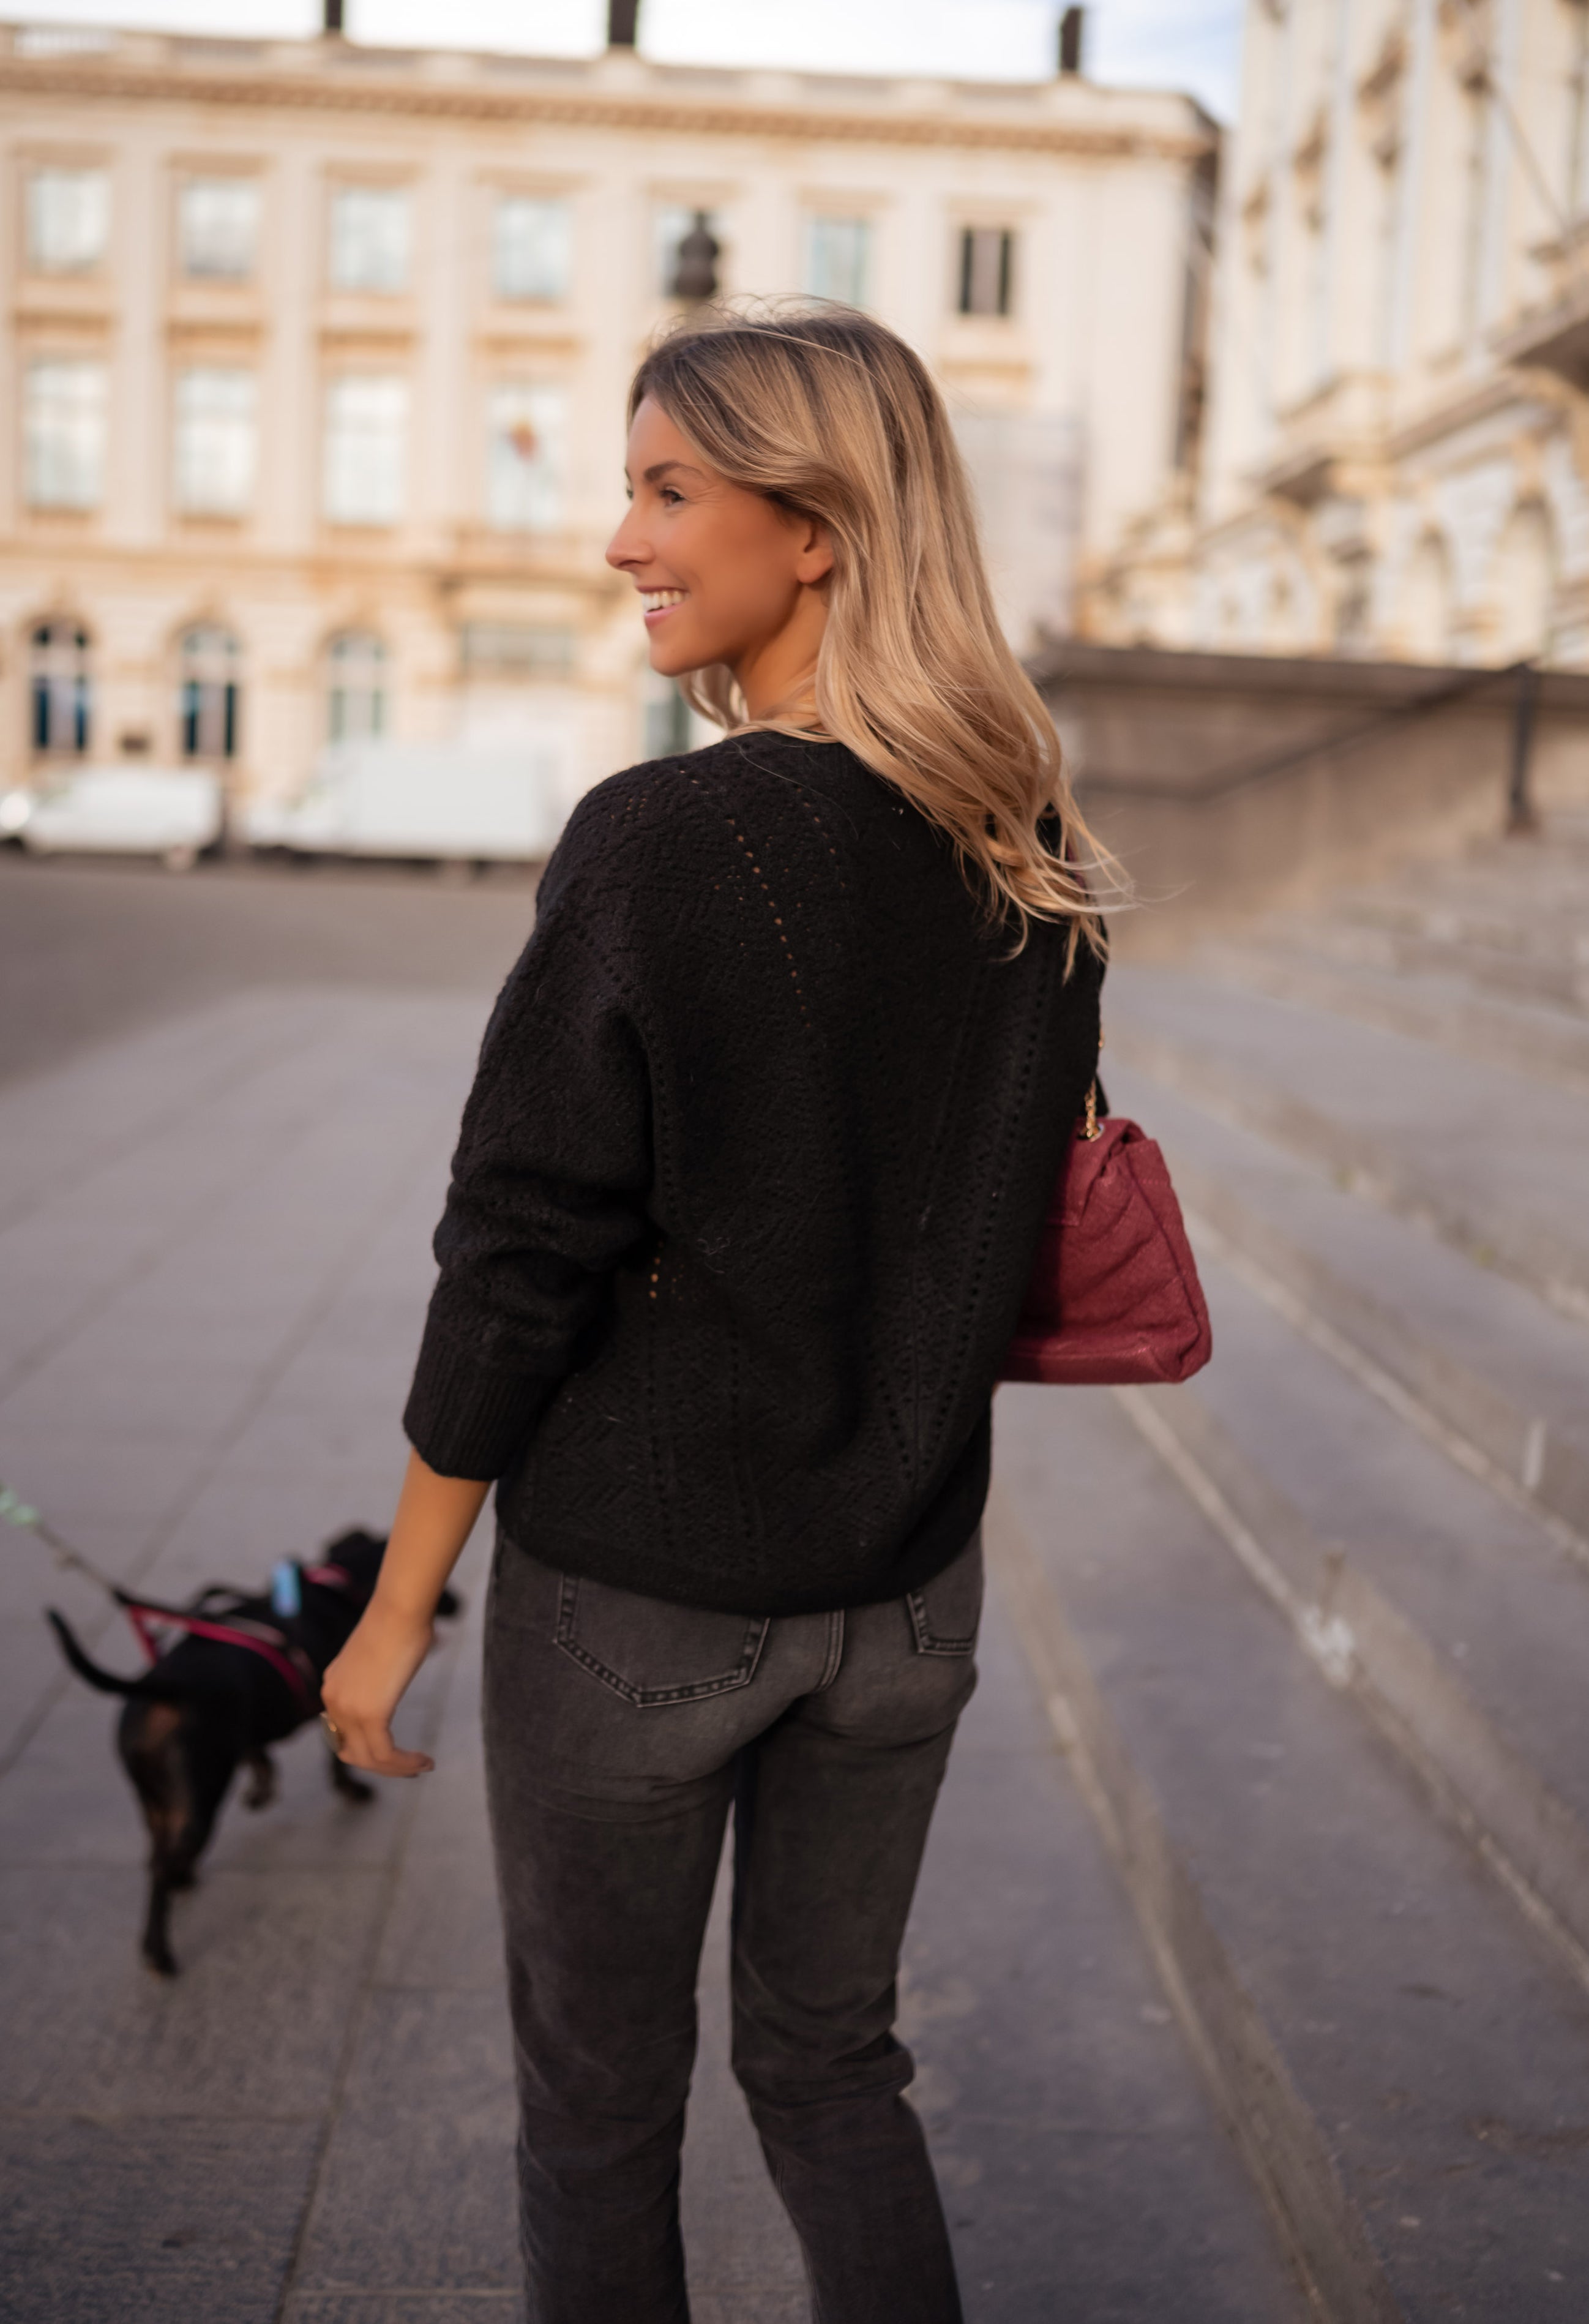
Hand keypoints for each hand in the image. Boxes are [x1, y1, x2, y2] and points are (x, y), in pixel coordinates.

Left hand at [320, 1599, 438, 1777]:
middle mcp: (334, 1700)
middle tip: (411, 1768)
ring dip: (398, 1769)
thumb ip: (377, 1674)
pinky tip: (425, 1761)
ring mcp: (348, 1709)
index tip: (397, 1755)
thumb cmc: (400, 1621)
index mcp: (333, 1686)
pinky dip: (406, 1764)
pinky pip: (386, 1754)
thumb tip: (393, 1676)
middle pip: (352, 1753)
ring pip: (370, 1759)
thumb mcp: (379, 1655)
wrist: (400, 1608)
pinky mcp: (371, 1715)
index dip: (369, 1751)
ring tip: (423, 1767)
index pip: (342, 1735)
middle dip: (382, 1766)